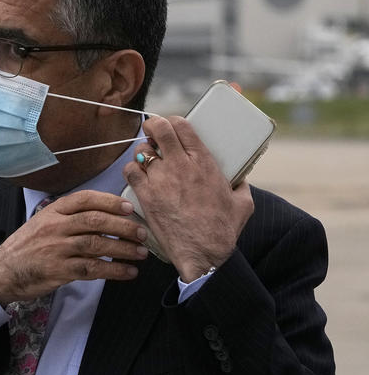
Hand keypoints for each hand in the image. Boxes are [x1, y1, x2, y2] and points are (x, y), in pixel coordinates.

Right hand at [0, 190, 148, 305]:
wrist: (5, 270)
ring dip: (123, 249)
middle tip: (142, 232)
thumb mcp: (43, 222)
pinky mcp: (60, 270)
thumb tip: (105, 217)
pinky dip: (113, 270)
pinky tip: (128, 272)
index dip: (109, 202)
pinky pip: (92, 268)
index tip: (129, 207)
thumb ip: (69, 217)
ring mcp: (57, 248)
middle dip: (123, 226)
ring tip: (141, 253)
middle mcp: (55, 227)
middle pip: (95, 220)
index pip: (84, 199)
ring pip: (96, 244)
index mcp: (53, 212)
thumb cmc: (27, 245)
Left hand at [122, 116, 254, 282]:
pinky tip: (138, 174)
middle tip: (152, 130)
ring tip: (147, 158)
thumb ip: (240, 184)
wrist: (202, 253)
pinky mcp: (146, 195)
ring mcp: (161, 180)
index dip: (173, 121)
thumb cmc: (223, 230)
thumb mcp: (243, 202)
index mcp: (204, 162)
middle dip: (153, 125)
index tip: (170, 125)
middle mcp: (181, 166)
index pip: (182, 126)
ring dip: (142, 151)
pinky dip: (132, 169)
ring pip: (141, 150)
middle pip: (159, 129)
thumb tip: (239, 177)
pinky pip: (130, 171)